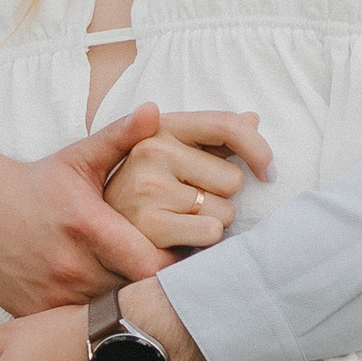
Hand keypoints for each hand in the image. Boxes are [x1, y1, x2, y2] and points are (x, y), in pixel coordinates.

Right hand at [0, 111, 173, 313]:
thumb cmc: (39, 183)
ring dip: (124, 306)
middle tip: (174, 283)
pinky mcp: (32, 315)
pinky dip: (92, 320)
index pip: (150, 263)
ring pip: (107, 313)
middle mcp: (69, 265)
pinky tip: (105, 310)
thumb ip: (121, 137)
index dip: (174, 265)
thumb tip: (156, 110)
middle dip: (154, 289)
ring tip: (143, 296)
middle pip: (133, 293)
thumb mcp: (79, 158)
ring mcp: (49, 294)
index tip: (185, 258)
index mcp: (87, 225)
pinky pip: (75, 326)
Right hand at [102, 109, 272, 258]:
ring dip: (213, 221)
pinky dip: (202, 241)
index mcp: (161, 127)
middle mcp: (153, 151)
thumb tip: (252, 119)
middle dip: (222, 197)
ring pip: (225, 211)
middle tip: (190, 203)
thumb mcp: (170, 154)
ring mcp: (149, 187)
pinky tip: (179, 239)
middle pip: (233, 178)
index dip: (259, 149)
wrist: (93, 232)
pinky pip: (210, 233)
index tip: (268, 171)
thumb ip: (211, 138)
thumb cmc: (144, 191)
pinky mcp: (150, 224)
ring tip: (180, 220)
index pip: (227, 125)